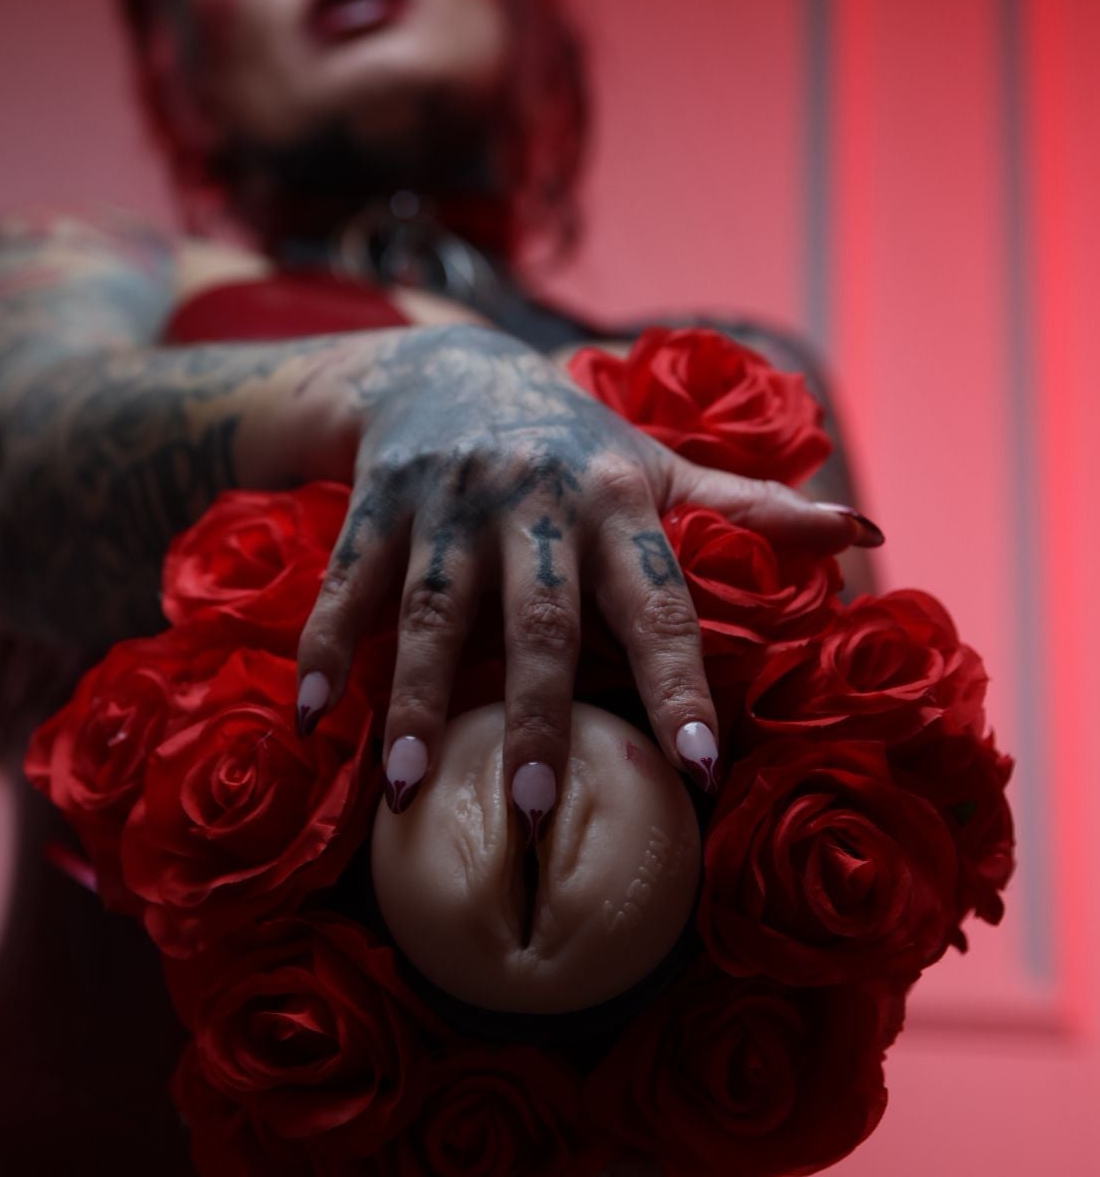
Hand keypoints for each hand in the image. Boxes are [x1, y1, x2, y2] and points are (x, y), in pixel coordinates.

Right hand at [295, 325, 874, 833]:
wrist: (445, 367)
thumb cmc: (574, 443)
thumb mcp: (659, 467)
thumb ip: (748, 509)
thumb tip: (863, 534)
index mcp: (616, 499)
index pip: (657, 601)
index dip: (681, 682)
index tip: (703, 764)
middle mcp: (533, 499)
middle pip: (536, 618)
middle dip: (536, 713)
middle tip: (540, 809)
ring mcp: (448, 501)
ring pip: (429, 609)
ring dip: (413, 701)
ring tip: (406, 789)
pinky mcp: (376, 503)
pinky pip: (347, 585)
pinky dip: (325, 648)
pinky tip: (313, 719)